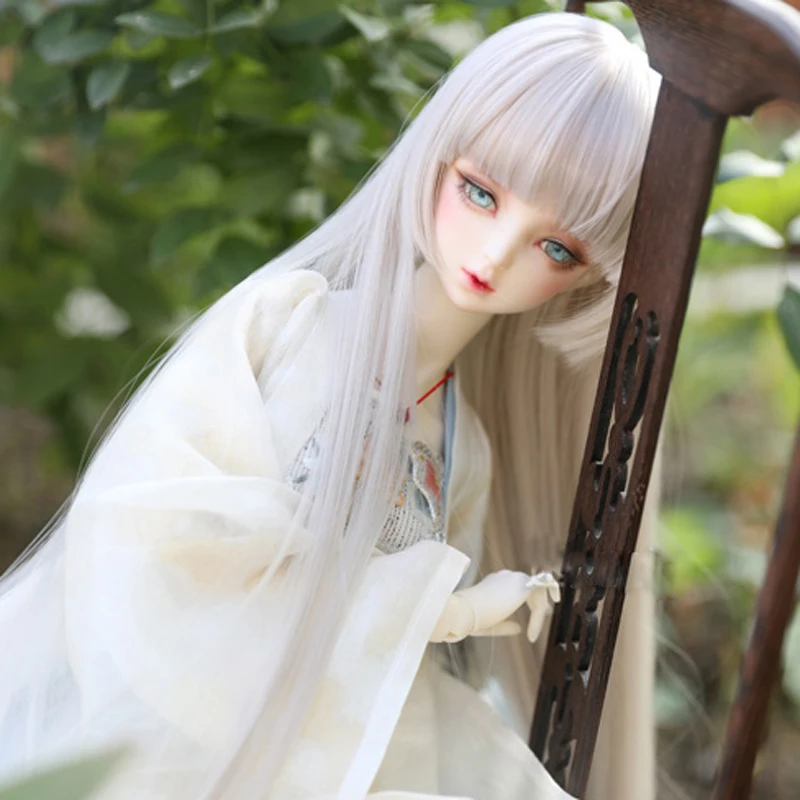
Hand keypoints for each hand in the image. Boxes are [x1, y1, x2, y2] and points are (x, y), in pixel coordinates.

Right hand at [429, 569, 559, 643]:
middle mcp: (506, 577)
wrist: (461, 612)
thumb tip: (519, 628)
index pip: (516, 589)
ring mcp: (514, 579)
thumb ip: (505, 624)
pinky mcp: (522, 587)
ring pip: (538, 594)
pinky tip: (531, 635)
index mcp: (495, 582)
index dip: (526, 605)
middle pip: (531, 588)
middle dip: (537, 606)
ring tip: (533, 634)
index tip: (527, 624)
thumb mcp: (490, 623)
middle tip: (537, 626)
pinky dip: (537, 621)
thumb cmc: (469, 618)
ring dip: (538, 615)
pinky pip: (539, 604)